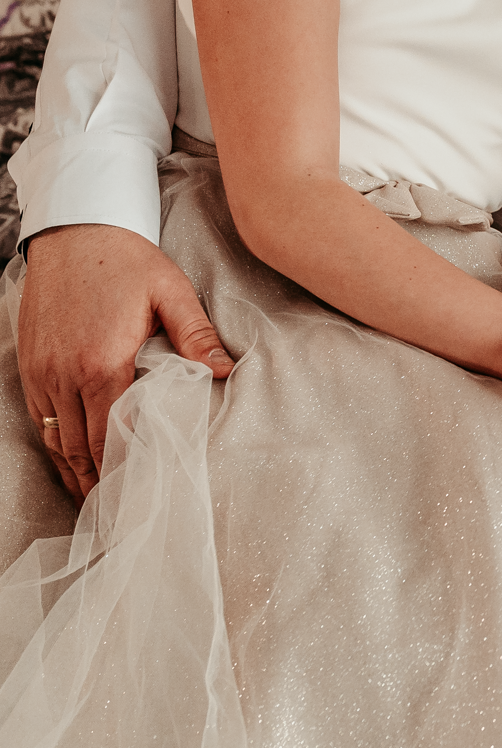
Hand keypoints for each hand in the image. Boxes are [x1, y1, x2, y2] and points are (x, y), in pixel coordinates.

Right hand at [19, 223, 230, 498]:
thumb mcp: (171, 293)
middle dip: (99, 483)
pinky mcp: (30, 365)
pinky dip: (56, 445)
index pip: (113, 434)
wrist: (74, 231)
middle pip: (81, 447)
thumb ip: (196, 336)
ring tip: (96, 503)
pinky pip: (41, 419)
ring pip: (57, 439)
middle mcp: (65, 375)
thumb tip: (225, 371)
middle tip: (120, 516)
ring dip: (75, 471)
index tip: (140, 500)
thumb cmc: (128, 262)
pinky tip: (71, 462)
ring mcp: (42, 372)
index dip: (124, 471)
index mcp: (102, 363)